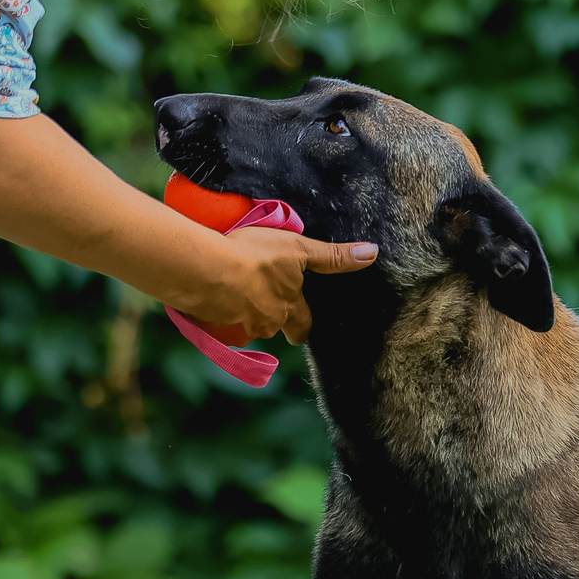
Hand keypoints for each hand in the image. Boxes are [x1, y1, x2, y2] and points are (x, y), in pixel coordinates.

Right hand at [193, 227, 378, 345]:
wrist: (205, 269)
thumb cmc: (254, 256)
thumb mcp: (298, 249)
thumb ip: (332, 256)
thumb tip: (373, 253)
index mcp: (288, 309)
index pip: (303, 326)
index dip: (303, 326)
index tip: (303, 328)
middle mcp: (265, 324)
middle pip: (274, 329)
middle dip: (274, 323)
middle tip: (268, 311)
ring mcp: (237, 326)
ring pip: (246, 326)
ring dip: (243, 313)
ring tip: (236, 291)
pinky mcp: (211, 322)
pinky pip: (219, 321)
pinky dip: (218, 310)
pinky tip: (211, 295)